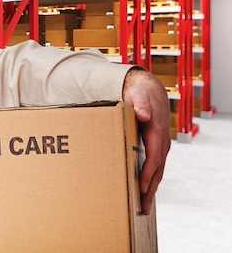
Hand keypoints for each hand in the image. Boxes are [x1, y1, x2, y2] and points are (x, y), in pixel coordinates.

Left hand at [122, 68, 170, 214]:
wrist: (150, 92)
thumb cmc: (140, 95)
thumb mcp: (138, 96)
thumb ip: (141, 105)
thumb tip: (144, 115)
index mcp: (156, 133)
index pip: (153, 159)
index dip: (147, 174)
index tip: (141, 189)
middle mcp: (161, 142)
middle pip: (157, 171)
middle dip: (150, 190)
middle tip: (143, 207)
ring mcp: (160, 146)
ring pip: (157, 171)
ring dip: (151, 188)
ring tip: (143, 205)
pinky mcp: (156, 147)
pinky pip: (154, 166)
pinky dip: (150, 179)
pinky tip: (143, 189)